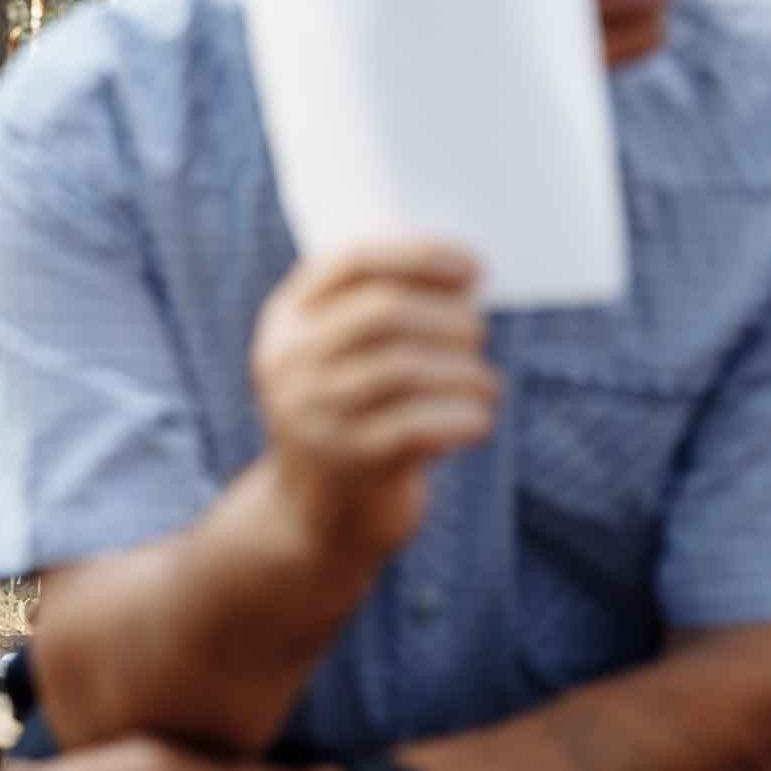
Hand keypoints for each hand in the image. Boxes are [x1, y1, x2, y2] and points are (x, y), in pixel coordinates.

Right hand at [250, 241, 496, 558]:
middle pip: (385, 310)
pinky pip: (425, 424)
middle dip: (449, 316)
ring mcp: (314, 414)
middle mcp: (289, 362)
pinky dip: (467, 416)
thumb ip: (379, 313)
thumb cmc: (355, 416)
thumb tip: (467, 277)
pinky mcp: (350, 462)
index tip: (472, 266)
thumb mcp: (341, 359)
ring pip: (409, 367)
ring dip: (467, 370)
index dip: (419, 254)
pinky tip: (478, 420)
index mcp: (286, 321)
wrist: (319, 516)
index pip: (351, 262)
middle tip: (478, 334)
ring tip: (485, 384)